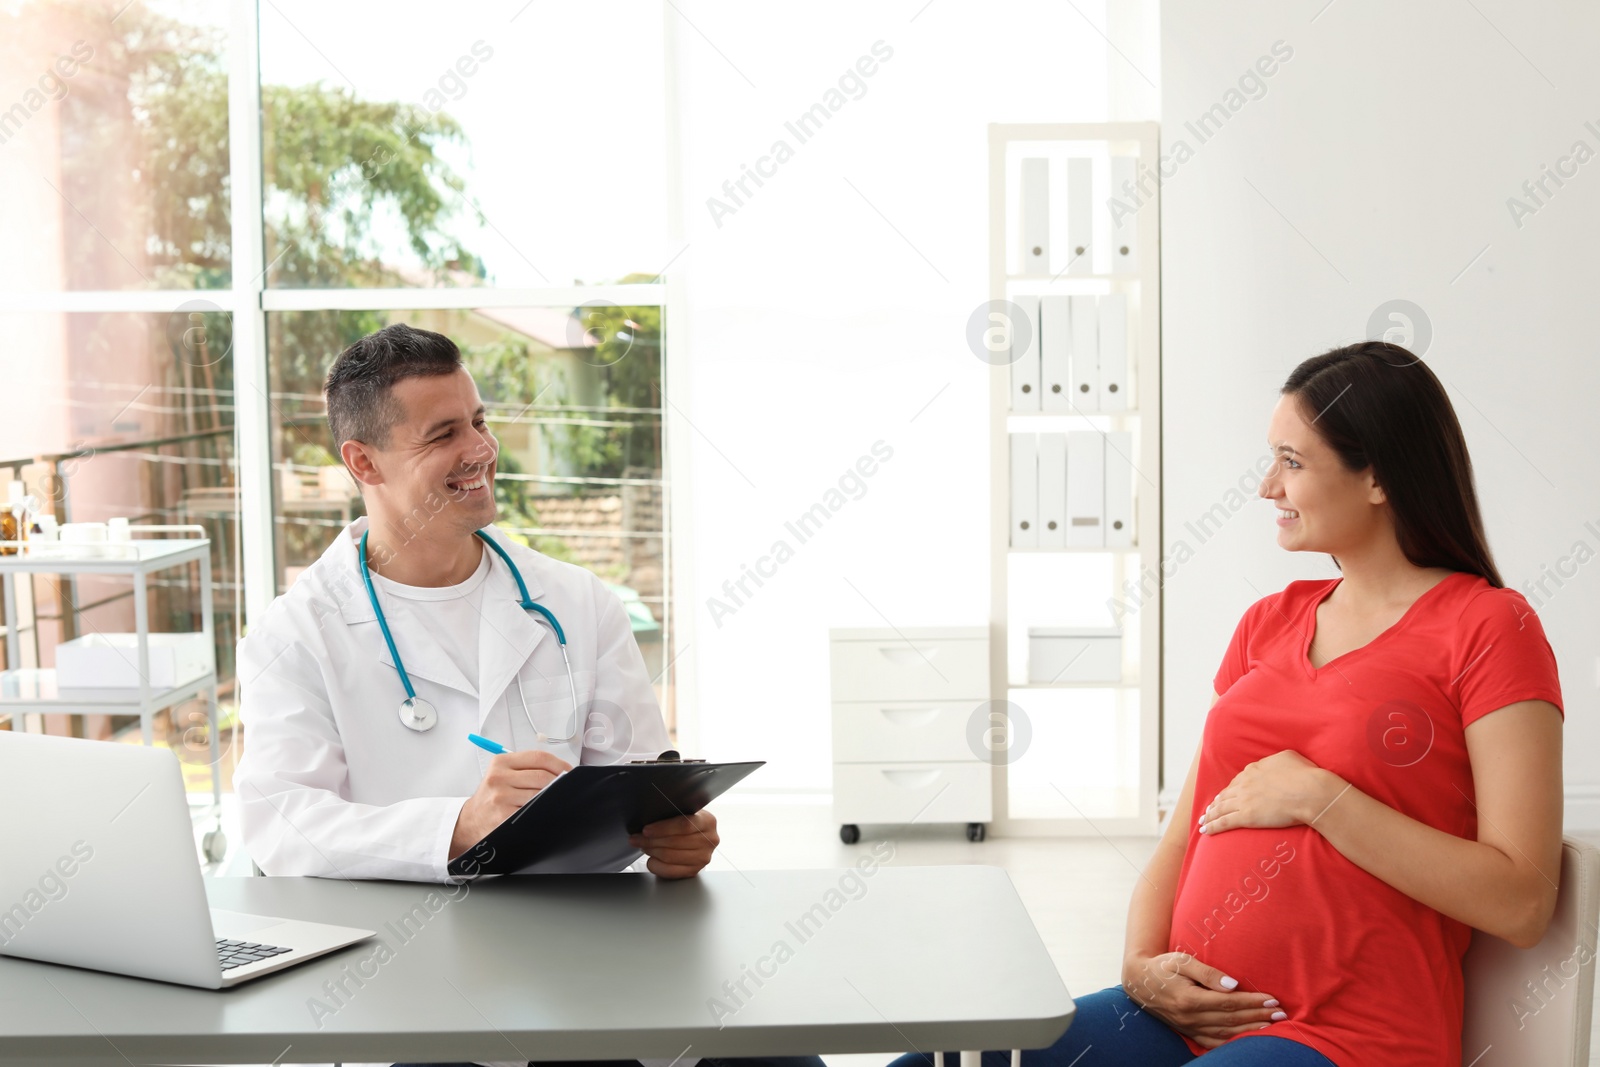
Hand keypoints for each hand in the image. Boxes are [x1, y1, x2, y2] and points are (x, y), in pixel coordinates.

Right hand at [449, 748, 572, 859]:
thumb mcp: (502, 774)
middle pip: (542, 776)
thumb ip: (527, 768)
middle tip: (567, 788)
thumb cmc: (492, 797)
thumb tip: (561, 772)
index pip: (539, 757)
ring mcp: (501, 798)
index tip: (569, 772)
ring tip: (557, 800)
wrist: (470, 821)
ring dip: (553, 798)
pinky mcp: (503, 816)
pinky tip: (545, 812)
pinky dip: (543, 812)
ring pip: (539, 795)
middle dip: (559, 783)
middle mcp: (498, 778)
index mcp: (501, 762)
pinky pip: (532, 812)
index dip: (560, 764)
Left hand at [628, 809, 718, 877]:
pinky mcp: (695, 871)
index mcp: (708, 821)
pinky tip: (650, 859)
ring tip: (642, 846)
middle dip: (651, 840)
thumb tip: (647, 818)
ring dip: (652, 851)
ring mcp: (703, 858)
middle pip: (675, 842)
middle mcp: (710, 840)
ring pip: (670, 856)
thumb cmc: (687, 823)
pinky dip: (656, 865)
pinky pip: (670, 871)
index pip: (684, 825)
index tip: (646, 829)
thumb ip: (672, 814)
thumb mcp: (684, 812)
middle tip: (636, 838)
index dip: (663, 828)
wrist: (697, 836)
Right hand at [1121, 951, 1284, 1048]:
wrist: (1139, 981)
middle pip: (1232, 1020)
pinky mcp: (1188, 1032)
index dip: (1252, 1002)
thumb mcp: (1181, 960)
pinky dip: (1233, 1043)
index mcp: (1189, 999)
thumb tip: (1234, 984)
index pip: (1229, 1003)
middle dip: (1258, 1016)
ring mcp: (1189, 1028)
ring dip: (1251, 1030)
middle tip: (1281, 1014)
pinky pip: (1214, 1042)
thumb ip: (1207, 972)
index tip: (1272, 999)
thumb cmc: (1162, 967)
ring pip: (1226, 1033)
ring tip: (1272, 1026)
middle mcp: (1190, 1017)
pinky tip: (1248, 1040)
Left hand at [1199, 750, 1341, 834]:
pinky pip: (1224, 822)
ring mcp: (1244, 800)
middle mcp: (1245, 783)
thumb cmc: (1305, 775)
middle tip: (1209, 810)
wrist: (1310, 792)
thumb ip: (1276, 760)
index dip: (1231, 790)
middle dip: (1216, 803)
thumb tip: (1276, 763)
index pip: (1238, 781)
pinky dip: (1212, 826)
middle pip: (1226, 794)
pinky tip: (1205, 831)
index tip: (1226, 796)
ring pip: (1221, 808)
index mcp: (1254, 769)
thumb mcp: (1289, 758)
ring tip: (1204, 821)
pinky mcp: (1247, 816)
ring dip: (1210, 815)